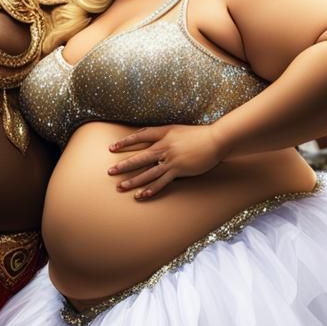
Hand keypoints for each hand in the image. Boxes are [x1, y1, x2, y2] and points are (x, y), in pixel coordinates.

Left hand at [107, 124, 224, 198]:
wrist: (216, 140)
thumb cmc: (199, 135)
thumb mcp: (178, 129)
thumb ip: (163, 133)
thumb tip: (148, 138)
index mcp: (164, 133)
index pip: (140, 136)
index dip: (125, 142)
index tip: (112, 148)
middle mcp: (165, 146)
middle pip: (140, 157)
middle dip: (124, 165)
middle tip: (110, 171)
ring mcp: (171, 160)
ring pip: (148, 172)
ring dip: (133, 181)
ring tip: (121, 187)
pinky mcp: (179, 170)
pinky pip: (162, 182)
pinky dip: (151, 189)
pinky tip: (141, 195)